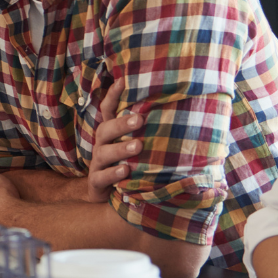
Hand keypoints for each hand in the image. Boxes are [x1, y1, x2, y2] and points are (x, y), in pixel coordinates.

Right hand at [83, 76, 147, 203]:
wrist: (108, 197)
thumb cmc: (130, 167)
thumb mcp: (138, 149)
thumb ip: (151, 134)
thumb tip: (182, 114)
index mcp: (111, 135)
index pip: (108, 110)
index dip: (113, 96)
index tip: (123, 80)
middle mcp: (102, 146)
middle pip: (105, 129)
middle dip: (121, 123)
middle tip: (139, 119)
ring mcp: (97, 164)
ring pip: (103, 152)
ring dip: (120, 148)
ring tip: (137, 146)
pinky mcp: (95, 182)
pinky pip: (101, 177)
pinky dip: (113, 173)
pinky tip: (126, 171)